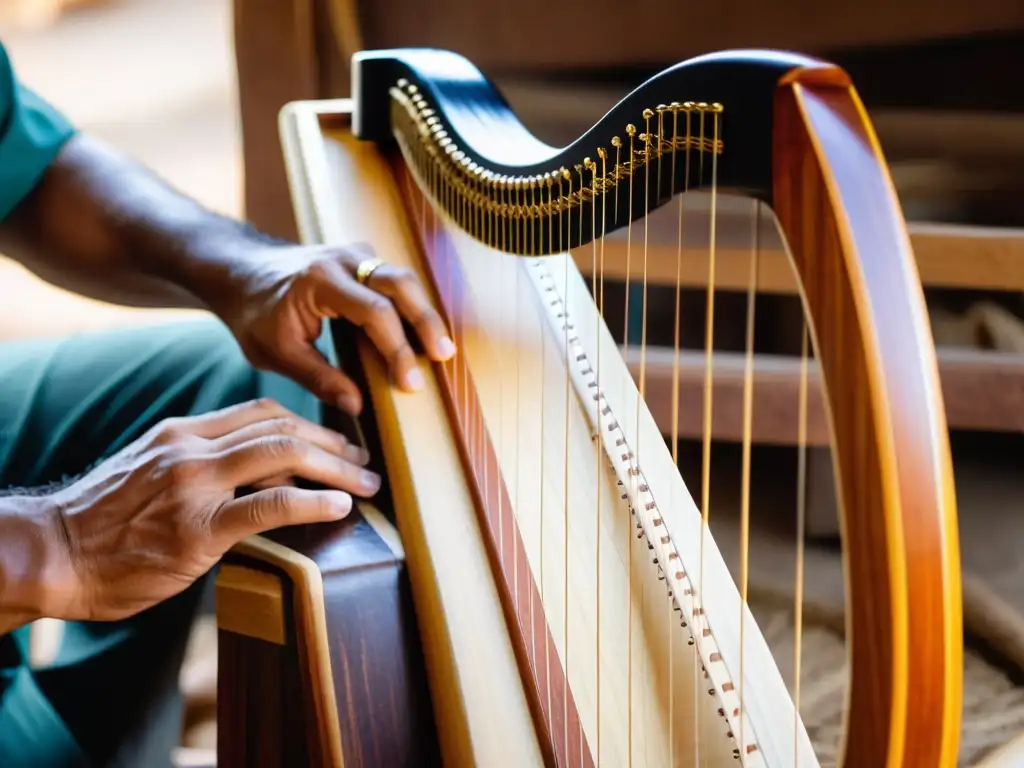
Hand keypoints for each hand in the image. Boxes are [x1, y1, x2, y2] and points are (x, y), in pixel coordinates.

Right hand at [45, 398, 378, 621]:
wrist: (50, 553)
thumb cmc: (101, 523)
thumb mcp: (149, 472)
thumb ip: (197, 464)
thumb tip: (250, 473)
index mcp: (182, 432)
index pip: (262, 412)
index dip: (310, 423)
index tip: (338, 441)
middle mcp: (191, 447)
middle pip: (282, 426)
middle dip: (334, 442)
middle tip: (365, 462)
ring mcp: (194, 484)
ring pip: (284, 454)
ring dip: (337, 467)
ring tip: (367, 484)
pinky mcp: (197, 528)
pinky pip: (269, 505)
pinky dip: (313, 501)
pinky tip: (341, 506)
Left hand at [220, 243, 456, 414]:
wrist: (239, 272)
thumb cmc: (254, 314)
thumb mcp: (277, 353)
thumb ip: (318, 379)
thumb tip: (357, 406)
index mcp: (319, 281)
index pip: (374, 312)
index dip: (397, 348)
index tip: (409, 383)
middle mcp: (342, 259)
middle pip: (400, 283)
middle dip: (426, 321)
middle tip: (443, 357)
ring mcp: (354, 254)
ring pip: (403, 278)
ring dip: (424, 313)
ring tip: (441, 350)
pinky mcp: (361, 259)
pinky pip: (394, 279)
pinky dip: (412, 305)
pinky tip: (423, 334)